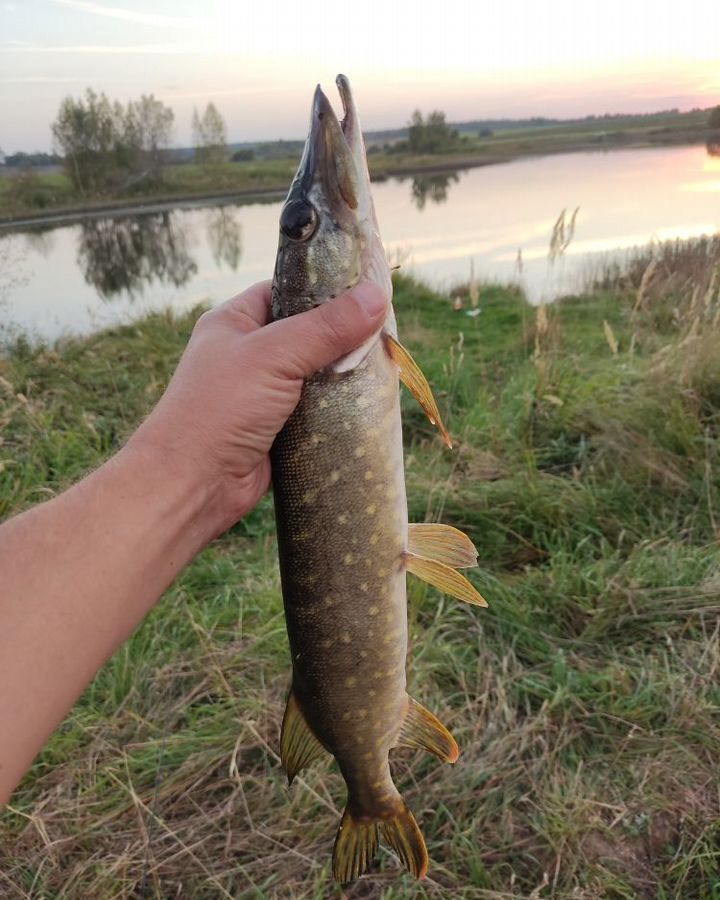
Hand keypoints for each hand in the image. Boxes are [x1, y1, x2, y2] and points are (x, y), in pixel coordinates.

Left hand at [128, 280, 386, 535]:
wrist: (194, 484)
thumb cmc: (220, 408)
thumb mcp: (274, 356)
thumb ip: (326, 327)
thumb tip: (376, 296)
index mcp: (236, 322)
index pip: (287, 291)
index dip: (326, 289)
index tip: (369, 290)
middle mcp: (250, 354)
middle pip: (309, 334)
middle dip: (344, 336)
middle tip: (387, 331)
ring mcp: (265, 393)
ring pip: (318, 375)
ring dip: (345, 375)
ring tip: (387, 364)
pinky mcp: (281, 428)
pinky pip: (319, 410)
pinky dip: (340, 408)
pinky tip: (370, 401)